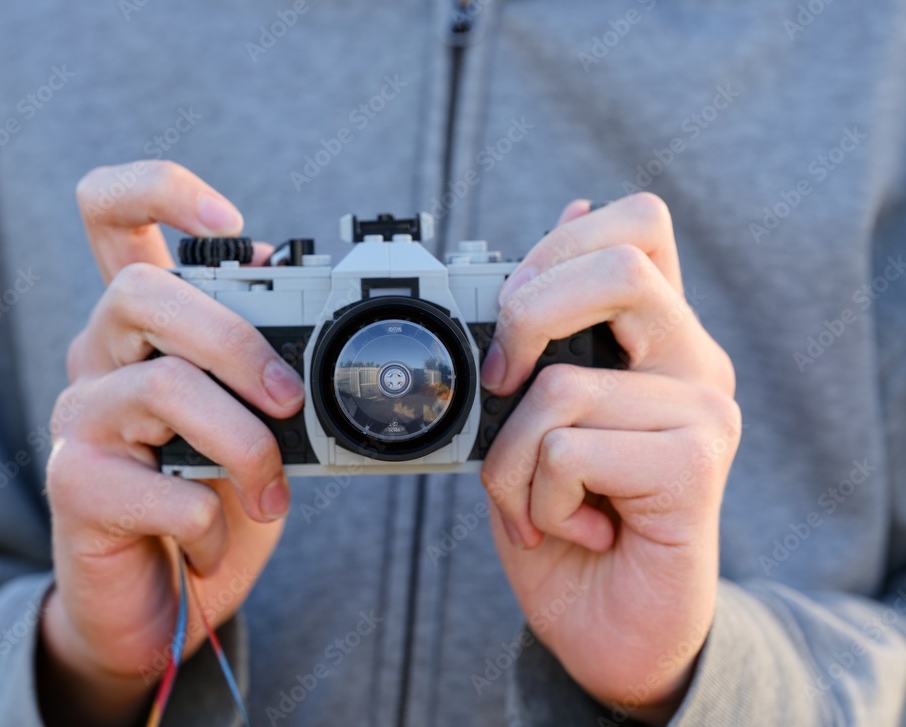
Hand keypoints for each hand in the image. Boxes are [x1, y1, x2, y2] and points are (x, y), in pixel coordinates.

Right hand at [38, 161, 302, 726]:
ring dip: (247, 444)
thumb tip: (281, 272)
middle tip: (290, 400)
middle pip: (142, 292)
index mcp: (144, 326)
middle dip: (238, 343)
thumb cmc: (212, 496)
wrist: (167, 594)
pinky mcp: (73, 484)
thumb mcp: (252, 416)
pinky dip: (215, 519)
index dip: (160, 191)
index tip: (232, 220)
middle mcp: (100, 357)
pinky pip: (164, 485)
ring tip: (271, 493)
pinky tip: (214, 538)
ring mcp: (80, 418)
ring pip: (165, 386)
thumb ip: (257, 351)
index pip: (111, 216)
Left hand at [480, 193, 740, 723]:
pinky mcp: (697, 466)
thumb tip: (566, 212)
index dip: (558, 246)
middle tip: (503, 384)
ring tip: (538, 503)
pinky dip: (536, 500)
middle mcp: (691, 362)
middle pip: (621, 260)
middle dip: (525, 314)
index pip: (636, 225)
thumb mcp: (531, 415)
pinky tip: (574, 527)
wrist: (606, 627)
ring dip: (510, 458)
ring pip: (562, 382)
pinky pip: (568, 448)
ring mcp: (702, 411)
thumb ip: (549, 328)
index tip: (511, 314)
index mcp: (654, 338)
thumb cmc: (566, 519)